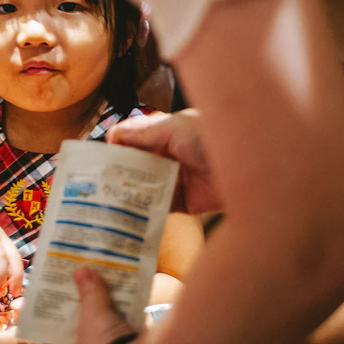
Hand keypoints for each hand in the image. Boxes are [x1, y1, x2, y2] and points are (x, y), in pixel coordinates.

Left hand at [42, 268, 136, 343]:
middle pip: (77, 340)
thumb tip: (81, 269)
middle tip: (81, 292)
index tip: (59, 298)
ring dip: (103, 324)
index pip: (51, 340)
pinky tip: (124, 311)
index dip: (55, 317)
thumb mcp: (93, 314)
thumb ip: (88, 292)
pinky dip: (119, 332)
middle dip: (82, 317)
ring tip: (104, 298)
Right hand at [106, 109, 220, 212]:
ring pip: (140, 189)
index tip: (96, 160)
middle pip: (131, 167)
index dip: (113, 149)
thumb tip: (112, 136)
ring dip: (125, 195)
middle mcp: (164, 157)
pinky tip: (126, 215)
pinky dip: (142, 212)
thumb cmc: (213, 137)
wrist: (248, 167)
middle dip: (114, 175)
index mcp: (162, 134)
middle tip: (95, 186)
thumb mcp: (174, 128)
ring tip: (104, 203)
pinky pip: (155, 208)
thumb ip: (143, 133)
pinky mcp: (180, 202)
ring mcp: (171, 180)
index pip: (129, 140)